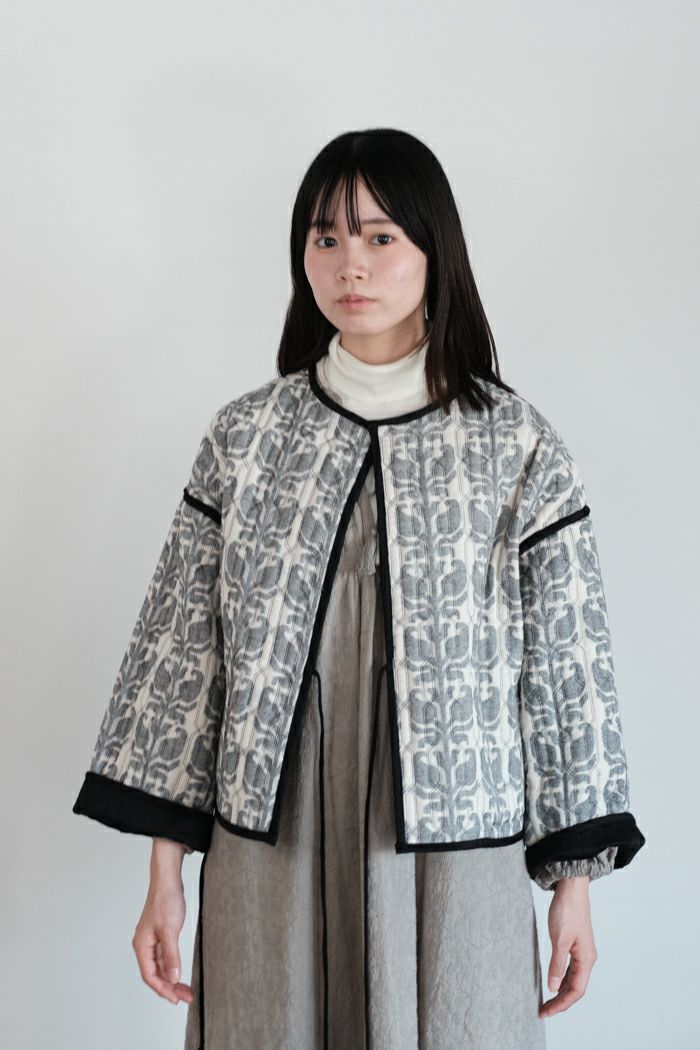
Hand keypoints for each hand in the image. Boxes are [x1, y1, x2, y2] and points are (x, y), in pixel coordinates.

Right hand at [131, 838, 192, 1005]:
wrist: (168, 880)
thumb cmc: (165, 900)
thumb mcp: (170, 930)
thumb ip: (171, 955)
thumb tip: (172, 977)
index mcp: (142, 946)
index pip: (150, 975)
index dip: (162, 989)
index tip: (175, 999)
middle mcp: (144, 945)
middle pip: (155, 974)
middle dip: (169, 987)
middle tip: (185, 997)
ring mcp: (152, 941)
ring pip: (160, 967)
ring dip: (172, 979)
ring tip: (185, 989)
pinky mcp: (160, 935)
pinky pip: (164, 957)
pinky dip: (172, 966)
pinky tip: (180, 972)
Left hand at [539, 875, 596, 1017]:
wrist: (571, 888)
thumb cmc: (568, 910)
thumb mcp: (559, 939)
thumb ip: (557, 964)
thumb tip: (553, 987)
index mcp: (586, 959)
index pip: (576, 991)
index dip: (561, 1004)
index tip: (546, 1012)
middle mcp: (587, 958)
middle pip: (575, 988)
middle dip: (560, 1002)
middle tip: (543, 1011)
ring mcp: (581, 952)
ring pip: (573, 980)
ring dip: (560, 992)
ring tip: (546, 1002)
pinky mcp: (574, 945)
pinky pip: (570, 969)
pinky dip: (561, 979)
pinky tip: (553, 983)